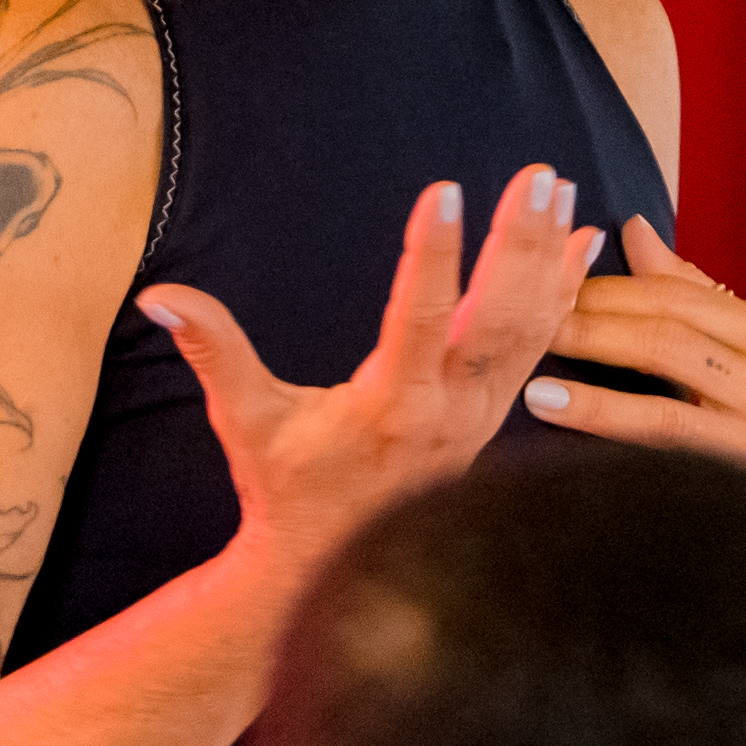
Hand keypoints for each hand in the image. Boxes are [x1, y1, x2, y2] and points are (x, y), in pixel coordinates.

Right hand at [145, 167, 597, 576]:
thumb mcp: (245, 421)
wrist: (330, 569)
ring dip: (549, 256)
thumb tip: (160, 296)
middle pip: (501, 316)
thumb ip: (212, 351)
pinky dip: (564, 292)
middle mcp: (451, 411)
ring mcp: (481, 416)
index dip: (433, 254)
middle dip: (522, 242)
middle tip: (537, 175)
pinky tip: (584, 243)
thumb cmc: (286, 490)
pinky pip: (541, 346)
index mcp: (392, 407)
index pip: (421, 318)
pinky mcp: (493, 415)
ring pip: (531, 327)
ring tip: (561, 188)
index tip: (445, 191)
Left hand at [524, 217, 745, 559]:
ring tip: (532, 358)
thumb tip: (634, 231)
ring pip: (663, 378)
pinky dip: (605, 419)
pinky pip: (664, 439)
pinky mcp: (745, 477)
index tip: (554, 279)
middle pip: (667, 327)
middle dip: (590, 315)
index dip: (611, 283)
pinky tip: (558, 408)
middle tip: (527, 310)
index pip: (682, 293)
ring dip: (590, 362)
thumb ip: (701, 297)